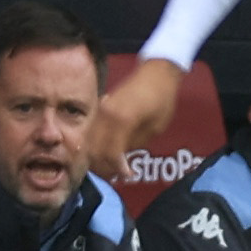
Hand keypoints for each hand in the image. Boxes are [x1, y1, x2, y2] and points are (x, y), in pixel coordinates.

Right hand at [88, 59, 181, 180]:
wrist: (155, 74)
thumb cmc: (161, 100)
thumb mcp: (154, 127)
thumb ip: (134, 144)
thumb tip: (121, 162)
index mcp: (122, 121)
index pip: (111, 154)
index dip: (118, 169)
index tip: (128, 176)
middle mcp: (105, 116)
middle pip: (95, 150)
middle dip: (105, 167)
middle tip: (117, 176)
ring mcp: (99, 111)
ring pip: (89, 143)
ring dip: (97, 158)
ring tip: (111, 167)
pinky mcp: (98, 109)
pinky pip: (90, 133)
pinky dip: (94, 145)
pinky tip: (105, 153)